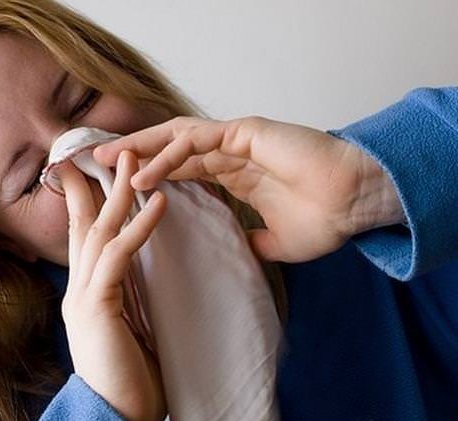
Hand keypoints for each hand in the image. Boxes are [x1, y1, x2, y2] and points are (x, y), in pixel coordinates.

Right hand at [56, 150, 167, 420]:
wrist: (117, 415)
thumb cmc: (130, 375)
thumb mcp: (127, 326)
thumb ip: (126, 295)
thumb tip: (141, 271)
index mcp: (85, 290)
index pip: (84, 232)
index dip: (89, 196)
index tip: (100, 166)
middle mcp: (77, 287)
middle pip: (86, 222)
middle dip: (99, 182)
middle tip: (116, 148)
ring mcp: (82, 295)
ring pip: (98, 231)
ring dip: (119, 192)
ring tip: (136, 159)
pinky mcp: (96, 306)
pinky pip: (119, 258)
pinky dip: (139, 228)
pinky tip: (159, 203)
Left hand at [93, 116, 403, 262]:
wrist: (358, 203)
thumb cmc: (327, 218)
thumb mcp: (279, 240)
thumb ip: (256, 240)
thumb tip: (245, 250)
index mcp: (234, 172)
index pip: (181, 168)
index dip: (150, 173)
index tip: (118, 187)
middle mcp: (230, 152)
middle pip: (169, 148)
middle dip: (133, 155)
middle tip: (98, 166)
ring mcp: (237, 140)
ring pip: (176, 138)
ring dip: (140, 150)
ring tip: (108, 163)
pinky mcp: (246, 133)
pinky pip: (197, 140)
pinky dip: (168, 155)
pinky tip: (143, 173)